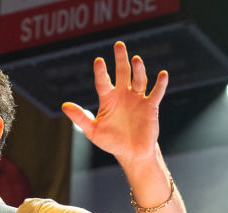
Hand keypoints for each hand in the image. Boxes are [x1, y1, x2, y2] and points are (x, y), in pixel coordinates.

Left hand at [61, 41, 167, 164]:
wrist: (131, 153)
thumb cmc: (111, 141)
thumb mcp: (93, 131)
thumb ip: (80, 118)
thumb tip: (64, 105)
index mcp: (108, 98)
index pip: (103, 82)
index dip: (101, 72)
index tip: (99, 61)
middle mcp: (123, 94)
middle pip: (122, 73)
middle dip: (120, 59)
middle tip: (118, 45)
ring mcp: (137, 99)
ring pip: (138, 80)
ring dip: (138, 70)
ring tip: (136, 59)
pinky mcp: (150, 106)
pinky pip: (156, 93)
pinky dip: (160, 84)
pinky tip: (163, 74)